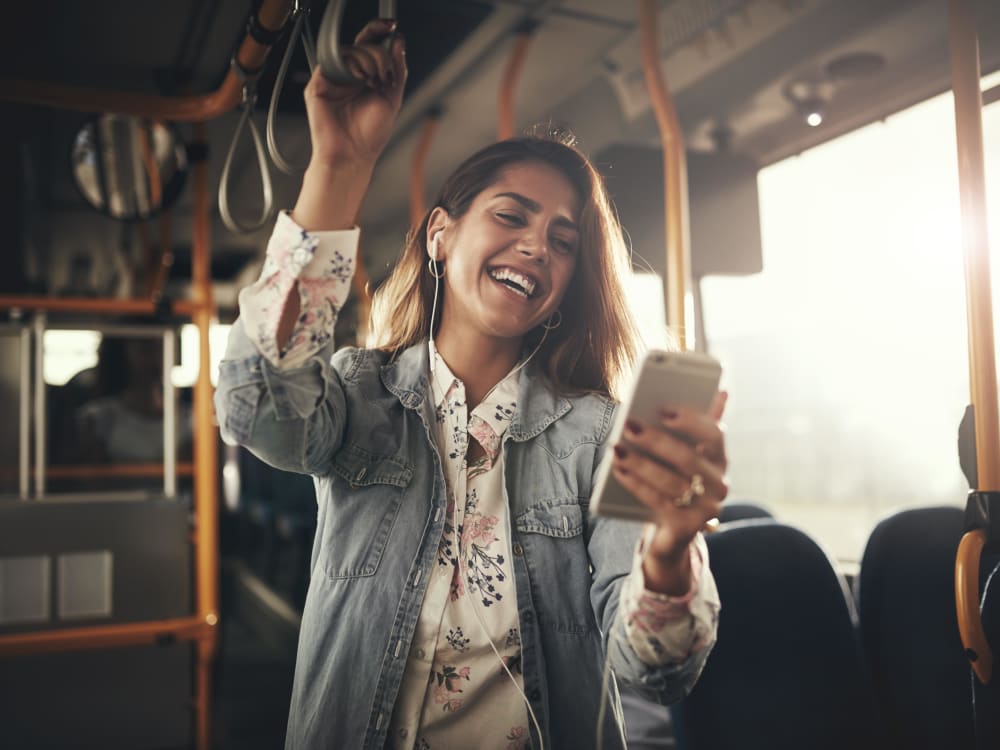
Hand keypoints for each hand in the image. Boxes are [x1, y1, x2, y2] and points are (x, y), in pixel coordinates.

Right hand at [304, 18, 407, 169]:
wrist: (354, 155)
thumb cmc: (370, 134)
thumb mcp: (393, 97)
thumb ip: (397, 69)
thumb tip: (398, 41)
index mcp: (364, 76)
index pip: (369, 44)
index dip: (379, 31)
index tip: (391, 26)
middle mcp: (347, 75)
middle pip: (362, 43)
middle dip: (379, 53)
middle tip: (384, 74)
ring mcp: (332, 78)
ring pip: (350, 50)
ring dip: (368, 61)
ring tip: (374, 82)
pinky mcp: (319, 85)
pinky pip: (334, 62)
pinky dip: (352, 66)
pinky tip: (360, 80)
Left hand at [611, 392, 728, 591]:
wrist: (673, 532)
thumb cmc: (677, 481)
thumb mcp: (687, 453)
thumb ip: (696, 425)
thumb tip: (722, 392)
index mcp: (720, 459)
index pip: (714, 435)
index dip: (691, 421)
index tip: (664, 410)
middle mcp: (719, 484)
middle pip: (688, 459)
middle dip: (656, 441)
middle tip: (629, 426)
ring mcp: (706, 508)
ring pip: (672, 482)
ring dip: (641, 464)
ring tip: (617, 449)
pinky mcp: (688, 527)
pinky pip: (659, 503)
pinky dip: (636, 484)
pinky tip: (618, 470)